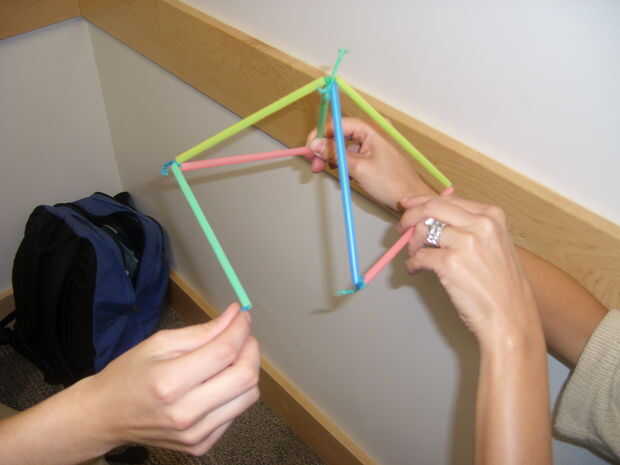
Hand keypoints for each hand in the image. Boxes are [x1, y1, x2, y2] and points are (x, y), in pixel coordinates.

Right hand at [82, 303, 259, 455]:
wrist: (105, 416)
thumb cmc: (129, 375)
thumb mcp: (159, 343)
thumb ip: (202, 332)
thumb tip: (234, 316)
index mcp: (170, 383)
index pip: (224, 352)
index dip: (240, 329)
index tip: (243, 315)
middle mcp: (185, 413)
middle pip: (245, 377)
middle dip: (251, 349)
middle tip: (242, 334)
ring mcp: (195, 434)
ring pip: (248, 396)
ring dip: (247, 370)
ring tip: (230, 357)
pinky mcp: (201, 445)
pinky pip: (236, 412)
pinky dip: (234, 392)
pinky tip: (216, 382)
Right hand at [306, 117, 433, 209]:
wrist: (412, 199)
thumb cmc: (391, 183)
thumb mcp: (358, 168)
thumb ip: (335, 154)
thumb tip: (315, 144)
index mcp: (370, 131)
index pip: (339, 124)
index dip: (322, 133)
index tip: (310, 146)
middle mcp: (370, 136)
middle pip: (340, 135)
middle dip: (324, 149)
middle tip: (314, 164)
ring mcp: (371, 148)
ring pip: (343, 148)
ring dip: (332, 159)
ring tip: (324, 170)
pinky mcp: (371, 160)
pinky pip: (351, 158)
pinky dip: (342, 165)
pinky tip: (341, 175)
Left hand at [399, 195, 541, 346]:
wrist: (510, 317)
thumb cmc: (502, 286)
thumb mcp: (495, 245)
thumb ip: (469, 227)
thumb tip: (433, 218)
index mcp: (492, 216)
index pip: (448, 200)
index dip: (422, 202)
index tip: (408, 206)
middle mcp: (480, 224)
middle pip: (432, 208)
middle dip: (410, 215)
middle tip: (401, 227)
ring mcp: (465, 243)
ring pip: (423, 231)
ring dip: (412, 244)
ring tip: (415, 256)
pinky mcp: (450, 263)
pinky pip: (419, 256)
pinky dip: (412, 263)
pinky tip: (416, 270)